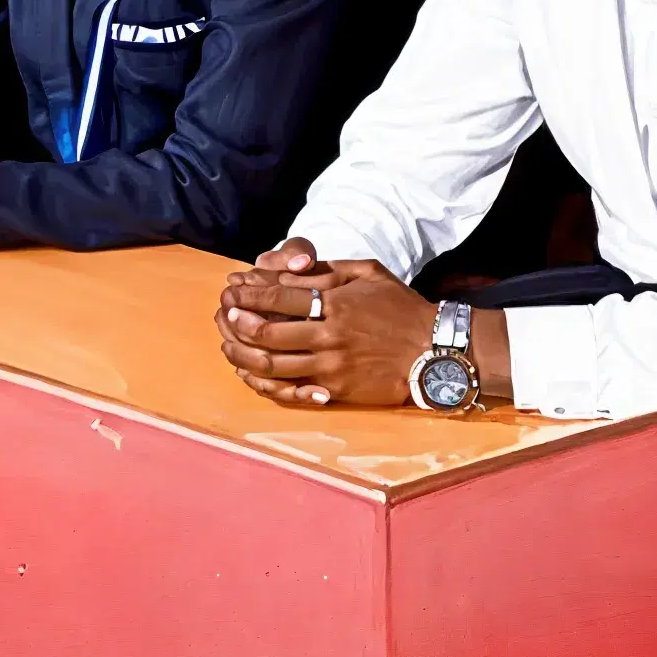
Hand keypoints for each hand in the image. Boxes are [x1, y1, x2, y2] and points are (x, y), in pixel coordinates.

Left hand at [214, 241, 441, 409]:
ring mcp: (331, 366)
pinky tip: (252, 374)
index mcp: (336, 303)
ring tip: (229, 346)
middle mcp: (329, 335)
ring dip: (244, 355)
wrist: (432, 351)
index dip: (251, 292)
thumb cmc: (401, 308)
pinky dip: (266, 383)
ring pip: (273, 364)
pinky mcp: (335, 390)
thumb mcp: (369, 273)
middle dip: (240, 323)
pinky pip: (291, 389)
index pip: (281, 295)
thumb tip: (294, 267)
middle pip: (269, 331)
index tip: (233, 289)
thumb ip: (330, 268)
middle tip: (225, 315)